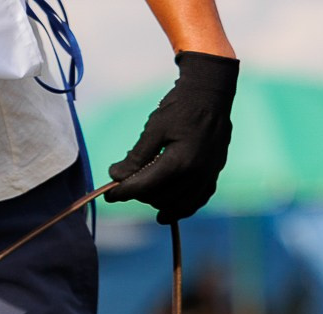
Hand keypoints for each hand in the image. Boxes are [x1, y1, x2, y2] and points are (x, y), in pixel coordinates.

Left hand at [104, 52, 238, 223]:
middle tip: (128, 182)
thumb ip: (136, 156)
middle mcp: (196, 174)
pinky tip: (166, 211)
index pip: (144, 187)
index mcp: (179, 162)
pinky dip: (180, 208)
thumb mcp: (154, 128)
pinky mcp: (213, 175)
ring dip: (156, 201)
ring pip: (176, 205)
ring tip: (144, 190)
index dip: (123, 192)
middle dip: (139, 194)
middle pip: (158, 198)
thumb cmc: (181, 107)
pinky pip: (196, 202)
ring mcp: (207, 176)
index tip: (109, 195)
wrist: (211, 93)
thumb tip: (116, 177)